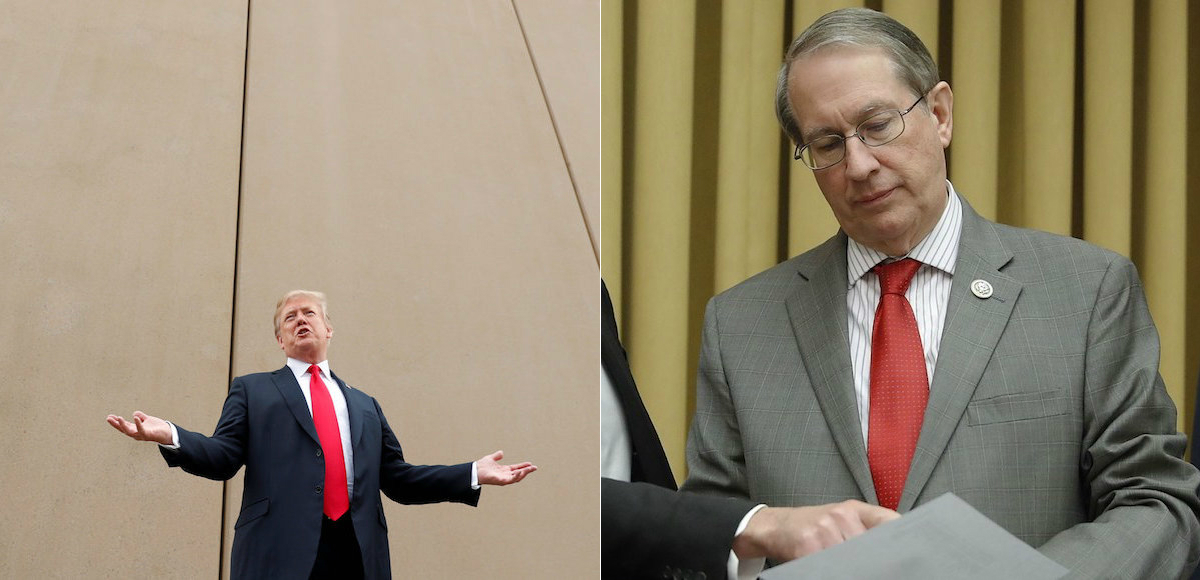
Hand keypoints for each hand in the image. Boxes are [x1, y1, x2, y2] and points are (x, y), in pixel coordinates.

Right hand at [106, 411, 172, 445]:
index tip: (109, 416)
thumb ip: (141, 416)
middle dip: (115, 424)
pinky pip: (141, 430)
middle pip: (123, 429)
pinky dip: (138, 424)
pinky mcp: (148, 435)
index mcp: (135, 429)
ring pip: (129, 431)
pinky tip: (135, 417)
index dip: (116, 422)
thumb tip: (134, 413)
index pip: (123, 426)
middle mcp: (136, 434)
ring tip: (119, 418)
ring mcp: (141, 435)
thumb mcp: (147, 420)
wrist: (168, 433)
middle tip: (108, 418)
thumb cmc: (156, 427)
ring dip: (123, 425)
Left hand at [475, 450, 536, 485]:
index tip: (530, 464)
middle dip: (527, 471)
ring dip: (524, 473)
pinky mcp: (500, 481)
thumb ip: (497, 456)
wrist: (474, 471)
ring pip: (516, 478)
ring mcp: (503, 479)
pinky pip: (510, 480)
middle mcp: (505, 475)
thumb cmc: (481, 466)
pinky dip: (516, 476)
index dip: (523, 466)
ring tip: (530, 469)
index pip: (516, 469)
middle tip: (535, 467)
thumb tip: (501, 452)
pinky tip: (520, 472)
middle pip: (519, 474)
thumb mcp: (491, 458)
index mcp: (504, 470)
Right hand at [732, 500, 899, 561]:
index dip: (901, 541)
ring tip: (840, 564)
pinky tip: (826, 566)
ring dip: (849, 567)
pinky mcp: (807, 544)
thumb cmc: (812, 526)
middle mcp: (841, 514)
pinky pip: (829, 565)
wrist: (775, 526)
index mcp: (855, 509)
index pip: (889, 522)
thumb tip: (898, 549)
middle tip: (868, 565)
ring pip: (851, 559)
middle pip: (871, 547)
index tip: (907, 557)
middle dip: (872, 561)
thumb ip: (868, 527)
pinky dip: (829, 569)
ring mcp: (824, 528)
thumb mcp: (842, 518)